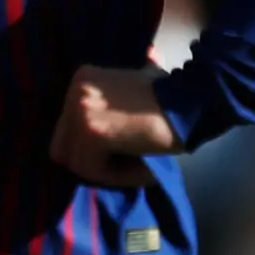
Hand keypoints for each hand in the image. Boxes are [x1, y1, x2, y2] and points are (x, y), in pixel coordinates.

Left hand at [51, 64, 181, 188]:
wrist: (192, 101)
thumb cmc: (170, 97)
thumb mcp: (133, 88)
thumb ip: (111, 102)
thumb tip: (101, 136)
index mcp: (81, 78)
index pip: (66, 128)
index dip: (92, 148)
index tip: (121, 152)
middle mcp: (75, 90)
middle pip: (62, 148)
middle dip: (93, 161)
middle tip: (126, 163)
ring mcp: (80, 111)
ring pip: (77, 164)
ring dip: (108, 172)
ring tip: (140, 167)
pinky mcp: (92, 133)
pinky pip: (93, 171)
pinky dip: (119, 177)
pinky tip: (144, 168)